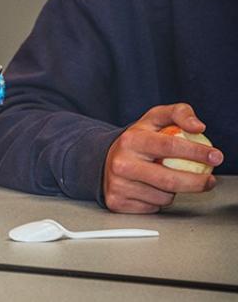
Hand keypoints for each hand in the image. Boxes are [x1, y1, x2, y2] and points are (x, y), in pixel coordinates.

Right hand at [103, 103, 223, 212]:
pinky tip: (154, 189)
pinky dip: (160, 200)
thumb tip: (198, 127)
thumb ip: (179, 113)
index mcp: (131, 140)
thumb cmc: (137, 140)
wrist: (105, 159)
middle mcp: (122, 163)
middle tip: (210, 180)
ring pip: (163, 197)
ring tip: (168, 179)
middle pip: (169, 180)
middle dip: (197, 182)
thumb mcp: (155, 119)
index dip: (197, 152)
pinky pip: (153, 208)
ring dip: (175, 192)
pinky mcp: (117, 202)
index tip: (215, 156)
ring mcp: (118, 185)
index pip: (169, 146)